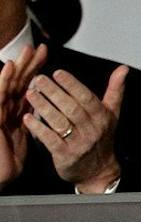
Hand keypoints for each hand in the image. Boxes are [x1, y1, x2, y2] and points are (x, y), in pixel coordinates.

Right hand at [0, 44, 43, 187]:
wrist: (0, 174)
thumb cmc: (10, 158)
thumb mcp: (30, 134)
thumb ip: (40, 118)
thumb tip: (54, 109)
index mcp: (16, 111)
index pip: (27, 85)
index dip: (35, 69)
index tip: (45, 53)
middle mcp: (6, 109)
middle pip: (18, 82)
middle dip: (27, 65)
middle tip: (36, 46)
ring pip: (7, 86)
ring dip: (16, 67)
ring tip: (24, 51)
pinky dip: (4, 81)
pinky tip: (9, 69)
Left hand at [22, 66, 125, 192]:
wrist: (99, 170)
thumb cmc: (101, 138)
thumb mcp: (112, 113)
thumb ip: (115, 90)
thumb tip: (123, 69)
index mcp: (102, 117)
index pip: (87, 98)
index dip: (72, 85)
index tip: (57, 73)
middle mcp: (92, 130)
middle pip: (71, 108)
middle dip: (54, 92)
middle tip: (38, 79)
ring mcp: (79, 143)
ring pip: (60, 122)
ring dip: (44, 107)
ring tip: (30, 94)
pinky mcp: (66, 155)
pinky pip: (51, 140)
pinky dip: (39, 129)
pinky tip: (27, 118)